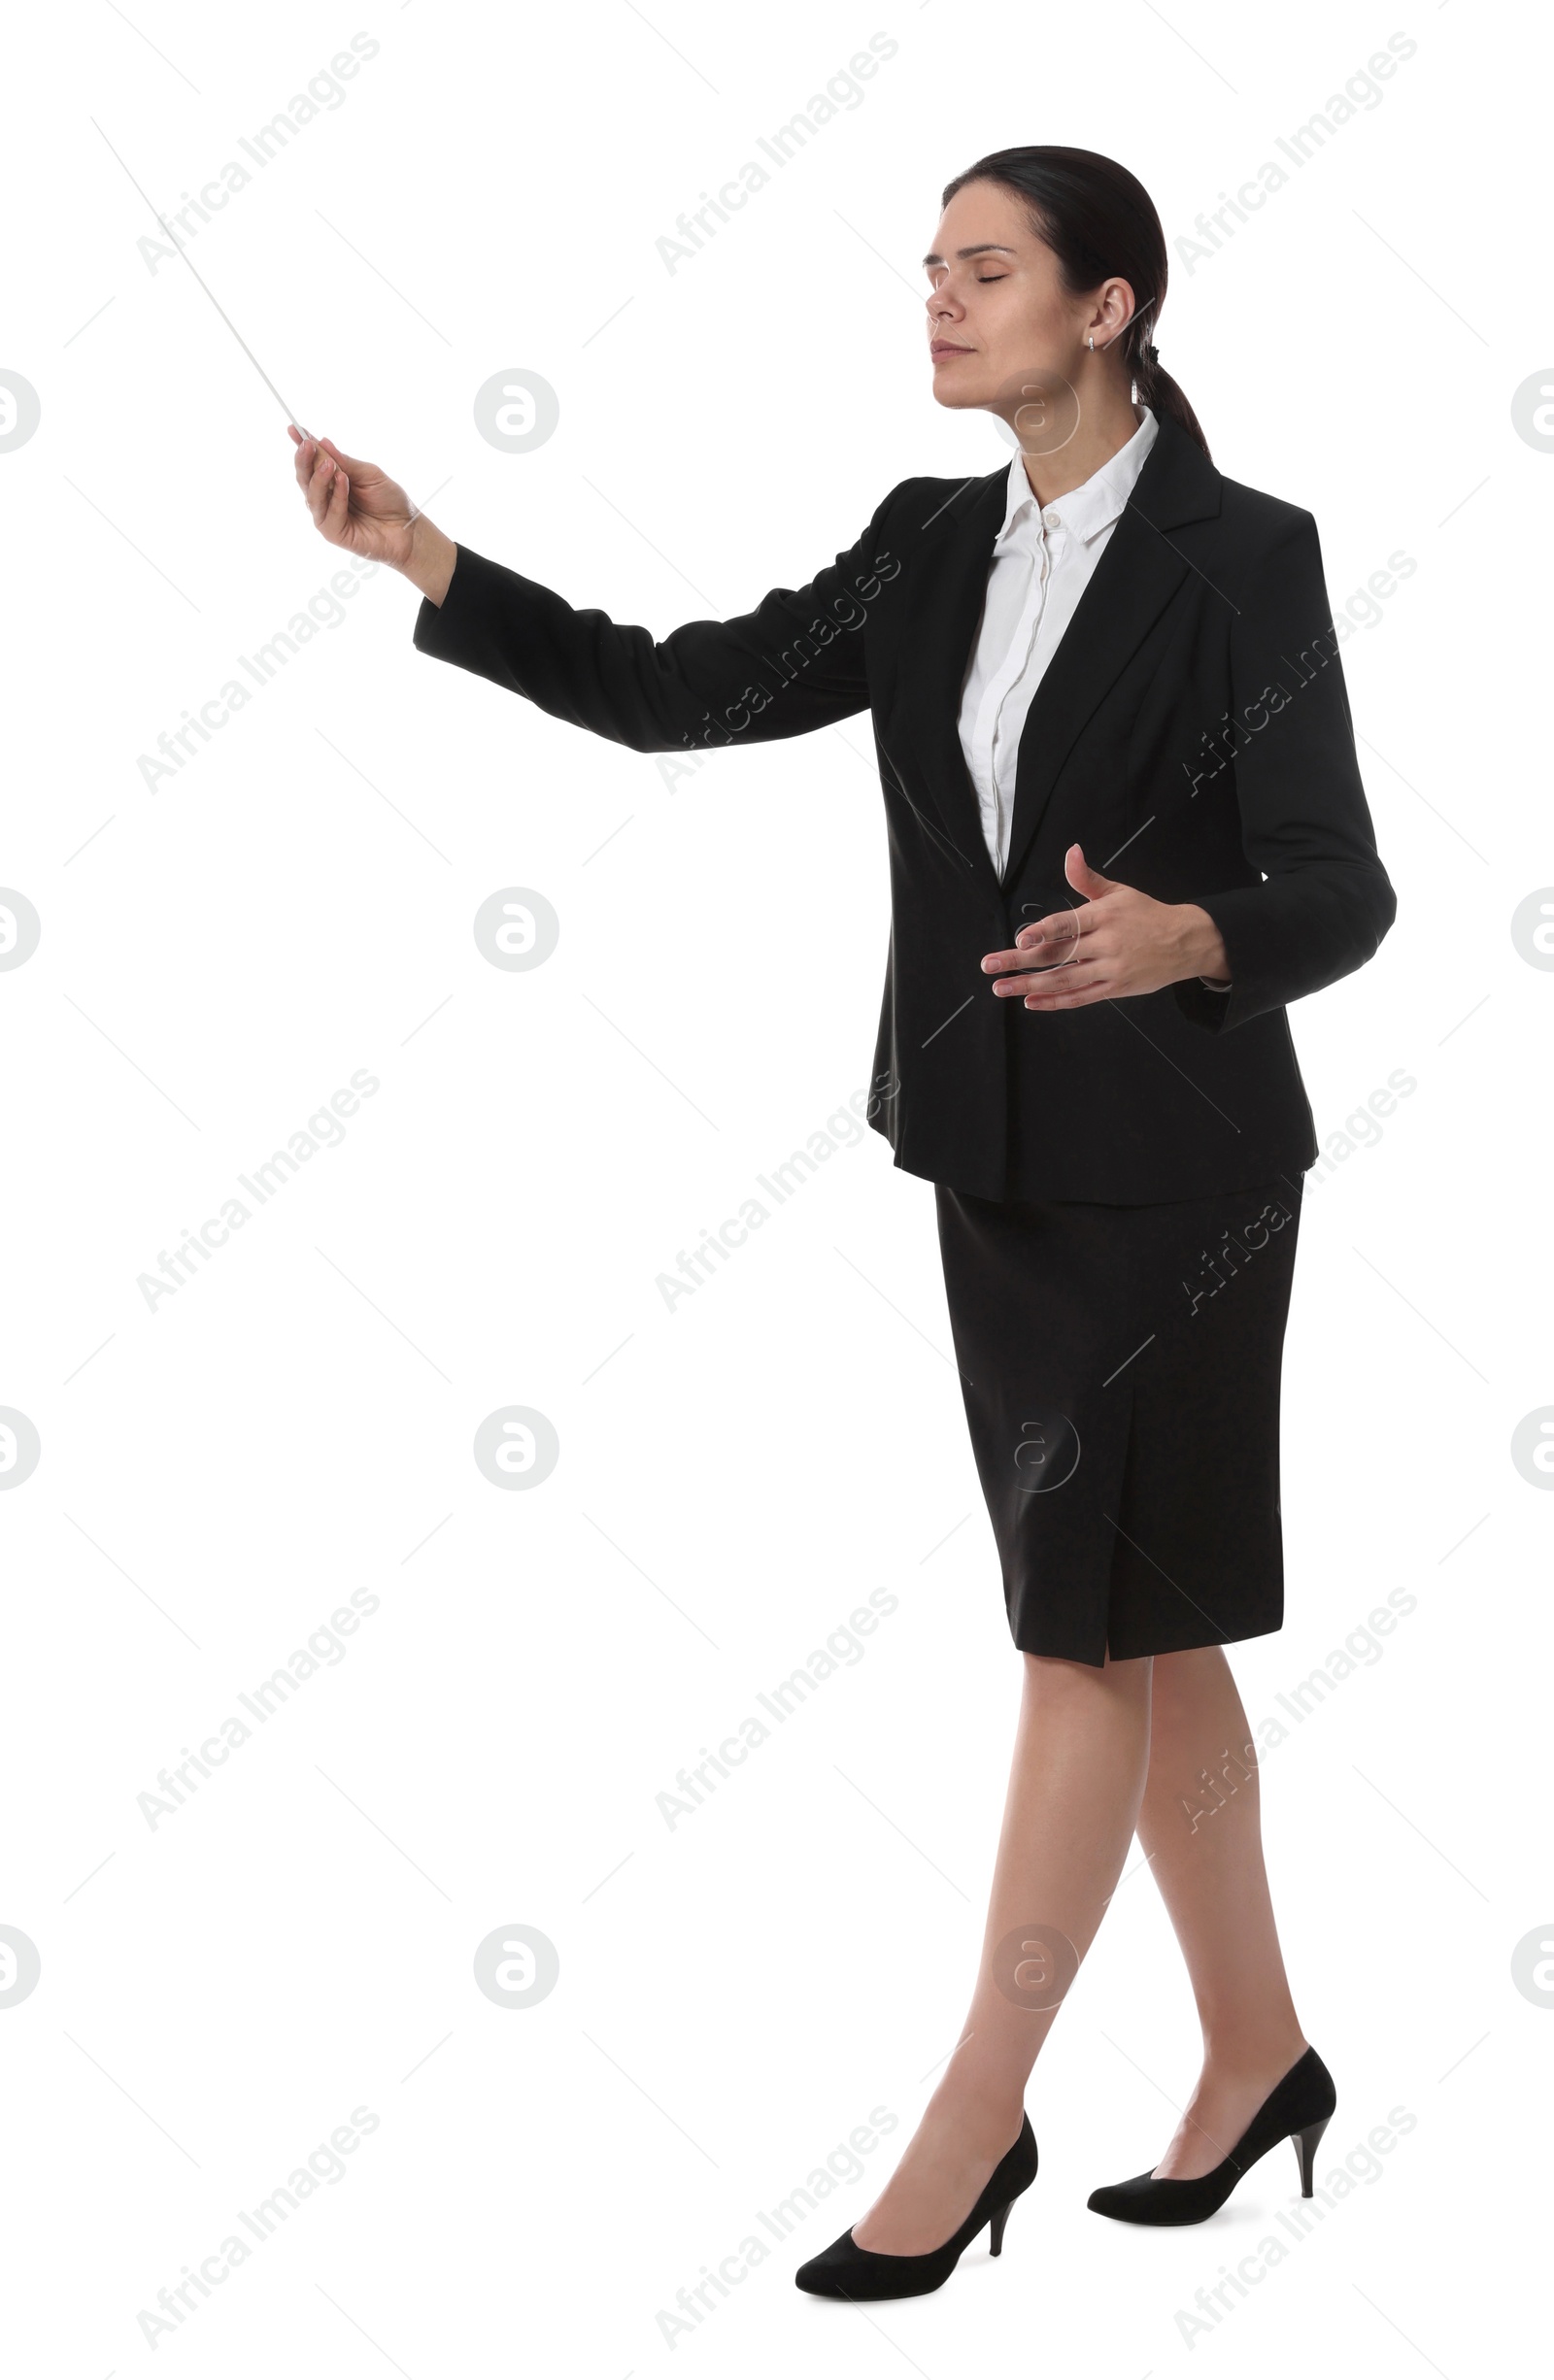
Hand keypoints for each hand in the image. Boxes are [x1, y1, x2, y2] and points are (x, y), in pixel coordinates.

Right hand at [286, 428, 454, 602]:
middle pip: (304, 477)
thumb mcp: (369, 474)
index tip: (293, 429)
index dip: (302, 446)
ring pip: (312, 495)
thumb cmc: (389, 500)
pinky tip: (343, 481)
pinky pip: (329, 513)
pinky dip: (336, 496)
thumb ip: (346, 462)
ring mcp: (327, 516)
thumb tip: (322, 442)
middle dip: (304, 460)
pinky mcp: (333, 533)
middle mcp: (325, 497)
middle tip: (307, 445)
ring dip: (319, 477)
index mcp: (332, 480)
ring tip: (330, 464)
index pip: (312, 461)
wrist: (408, 529)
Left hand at [981, 844, 1229, 1009]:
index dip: (1042, 932)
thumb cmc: (1147, 914)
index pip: (1068, 925)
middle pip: (1057, 954)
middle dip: (1020, 961)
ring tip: (1001, 988)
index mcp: (1104, 916)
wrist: (1187, 942)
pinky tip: (1031, 1001)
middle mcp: (1106, 944)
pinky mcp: (1115, 989)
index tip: (1020, 939)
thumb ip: (1087, 878)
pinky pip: (1080, 999)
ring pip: (1064, 980)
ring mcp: (1110, 969)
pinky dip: (1054, 1002)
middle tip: (990, 965)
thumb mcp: (1119, 891)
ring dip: (1029, 985)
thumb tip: (1070, 851)